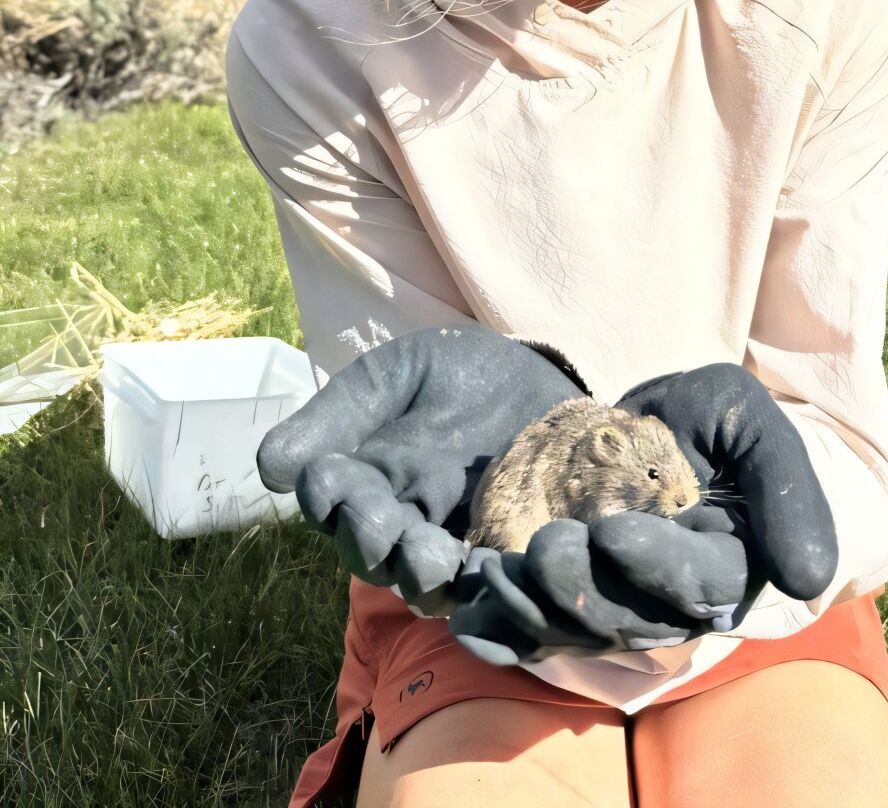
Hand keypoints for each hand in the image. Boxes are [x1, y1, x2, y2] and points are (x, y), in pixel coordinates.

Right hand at [255, 325, 585, 615]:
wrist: (546, 378)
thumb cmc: (465, 372)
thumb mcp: (400, 374)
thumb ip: (342, 411)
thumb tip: (270, 468)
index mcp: (366, 474)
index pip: (328, 498)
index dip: (325, 495)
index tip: (331, 478)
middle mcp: (398, 518)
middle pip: (365, 549)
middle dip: (367, 538)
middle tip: (381, 522)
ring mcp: (449, 543)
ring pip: (415, 580)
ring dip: (414, 571)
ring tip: (429, 553)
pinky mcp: (501, 557)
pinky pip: (480, 587)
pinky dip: (475, 585)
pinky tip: (482, 567)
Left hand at [446, 361, 838, 662]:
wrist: (657, 421)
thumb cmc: (710, 417)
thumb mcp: (748, 419)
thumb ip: (785, 488)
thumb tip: (809, 579)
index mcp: (728, 563)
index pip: (698, 587)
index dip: (656, 567)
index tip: (614, 531)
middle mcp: (674, 599)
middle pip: (631, 622)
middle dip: (583, 592)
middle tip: (549, 546)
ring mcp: (620, 605)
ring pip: (579, 634)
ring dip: (534, 611)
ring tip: (496, 571)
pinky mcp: (572, 604)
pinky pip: (536, 634)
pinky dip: (500, 634)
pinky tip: (467, 615)